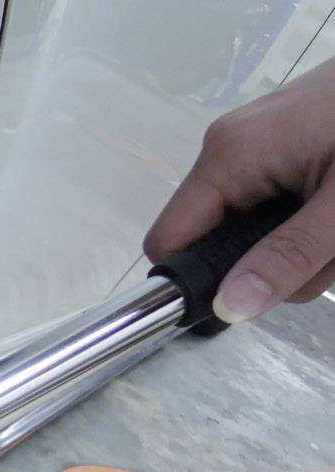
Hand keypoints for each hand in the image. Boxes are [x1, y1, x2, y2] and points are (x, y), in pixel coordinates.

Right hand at [145, 57, 334, 322]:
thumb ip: (289, 257)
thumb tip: (227, 309)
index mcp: (229, 158)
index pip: (170, 242)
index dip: (197, 281)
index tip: (248, 300)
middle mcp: (231, 149)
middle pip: (222, 242)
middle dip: (279, 264)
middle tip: (333, 253)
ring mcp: (258, 145)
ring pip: (259, 230)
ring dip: (308, 248)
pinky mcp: (286, 145)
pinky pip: (282, 205)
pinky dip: (315, 223)